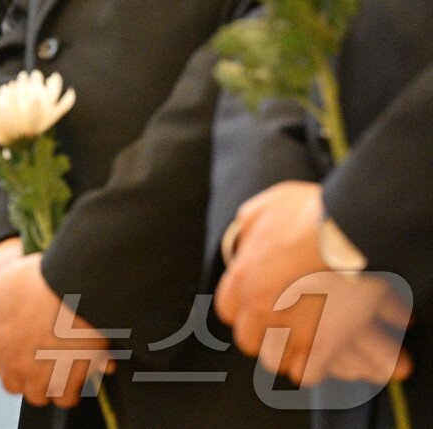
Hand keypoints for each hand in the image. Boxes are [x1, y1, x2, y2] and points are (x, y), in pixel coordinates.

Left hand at [0, 253, 112, 407]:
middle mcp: (14, 363)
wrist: (72, 286)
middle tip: (42, 361)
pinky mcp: (67, 380)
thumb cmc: (37, 280)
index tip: (21, 350)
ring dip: (48, 386)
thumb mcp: (0, 286)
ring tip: (62, 369)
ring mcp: (40, 375)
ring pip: (38, 395)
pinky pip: (65, 399)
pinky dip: (72, 390)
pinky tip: (79, 375)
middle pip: (13, 384)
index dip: (7, 357)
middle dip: (25, 376)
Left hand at [216, 182, 412, 386]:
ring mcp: (291, 329)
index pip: (227, 310)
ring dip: (285, 352)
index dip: (243, 309)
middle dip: (261, 334)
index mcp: (243, 279)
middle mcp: (261, 309)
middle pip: (248, 339)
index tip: (256, 305)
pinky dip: (311, 367)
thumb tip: (244, 234)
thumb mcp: (267, 207)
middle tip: (281, 325)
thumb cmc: (310, 213)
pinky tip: (319, 355)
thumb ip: (250, 225)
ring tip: (300, 342)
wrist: (353, 231)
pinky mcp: (322, 344)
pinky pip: (306, 373)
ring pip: (275, 359)